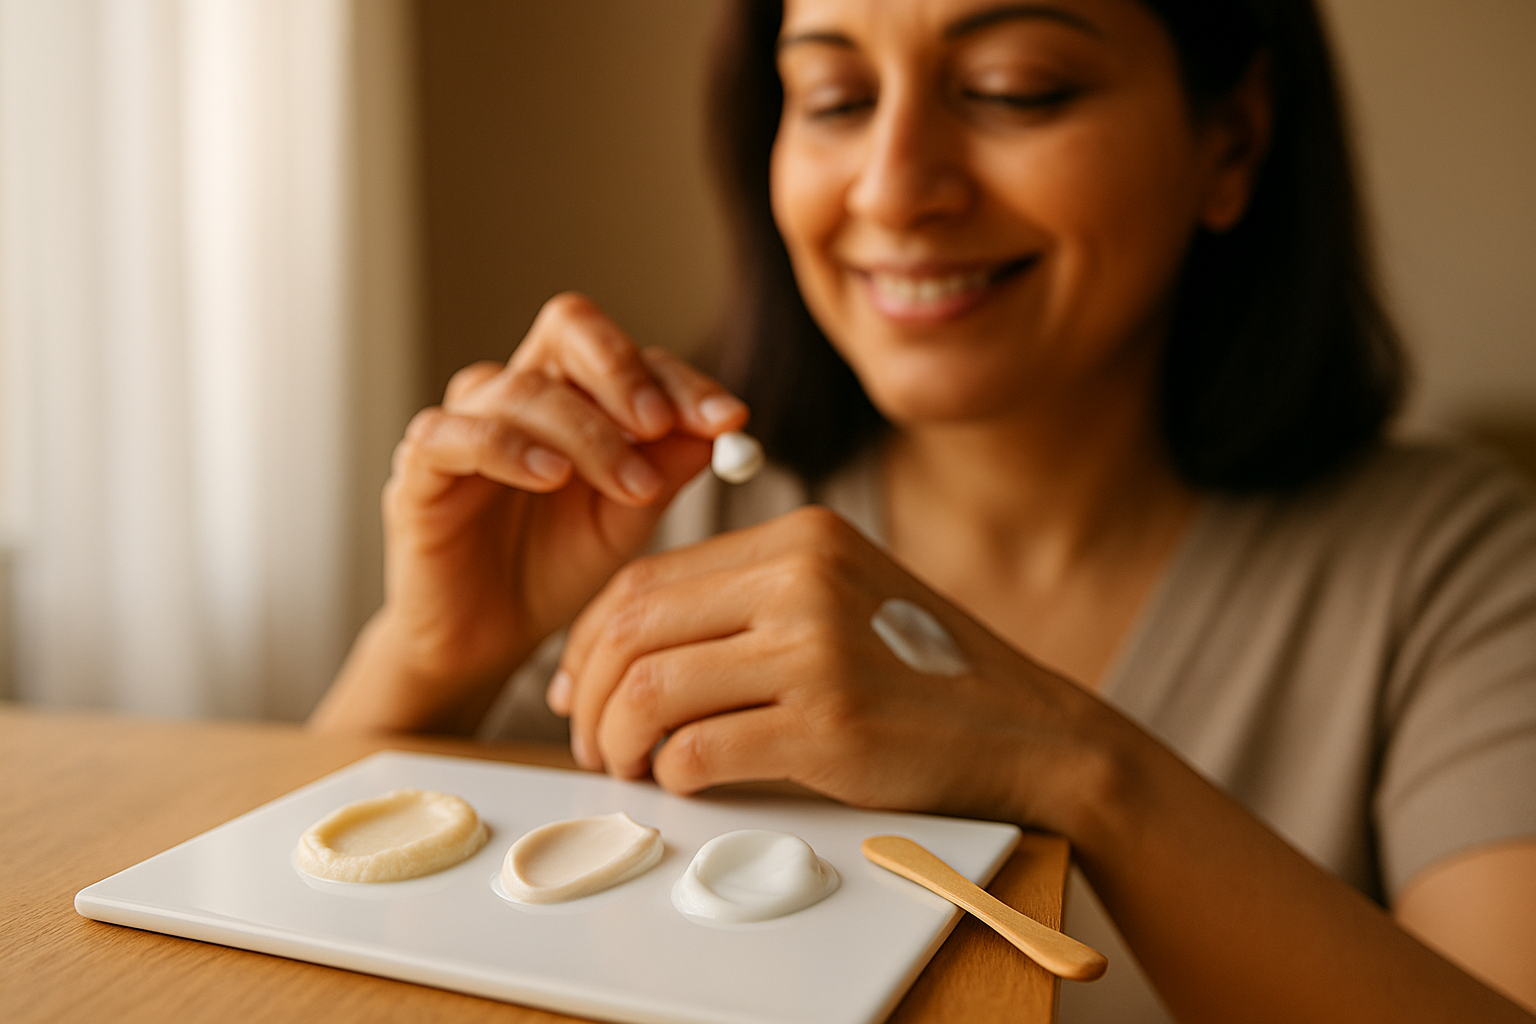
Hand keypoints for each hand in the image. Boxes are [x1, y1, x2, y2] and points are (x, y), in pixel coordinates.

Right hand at [314, 292, 746, 732]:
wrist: (486, 641)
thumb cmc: (552, 571)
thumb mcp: (627, 521)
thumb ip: (666, 471)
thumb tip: (723, 426)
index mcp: (575, 395)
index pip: (631, 355)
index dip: (681, 381)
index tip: (728, 418)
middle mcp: (520, 393)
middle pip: (570, 328)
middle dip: (625, 370)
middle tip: (661, 424)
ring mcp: (466, 423)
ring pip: (524, 388)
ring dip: (587, 432)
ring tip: (629, 484)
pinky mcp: (420, 469)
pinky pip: (455, 433)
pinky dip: (508, 447)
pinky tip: (552, 477)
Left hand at [553, 505, 1102, 825]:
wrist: (1031, 734)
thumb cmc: (923, 677)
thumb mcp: (841, 603)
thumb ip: (748, 606)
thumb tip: (625, 654)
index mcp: (801, 538)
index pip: (646, 579)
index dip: (590, 640)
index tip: (578, 688)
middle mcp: (805, 578)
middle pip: (634, 629)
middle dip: (589, 695)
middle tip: (590, 742)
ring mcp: (819, 649)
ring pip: (653, 690)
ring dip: (617, 741)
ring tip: (625, 768)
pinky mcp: (830, 725)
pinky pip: (701, 750)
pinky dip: (672, 774)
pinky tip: (683, 782)